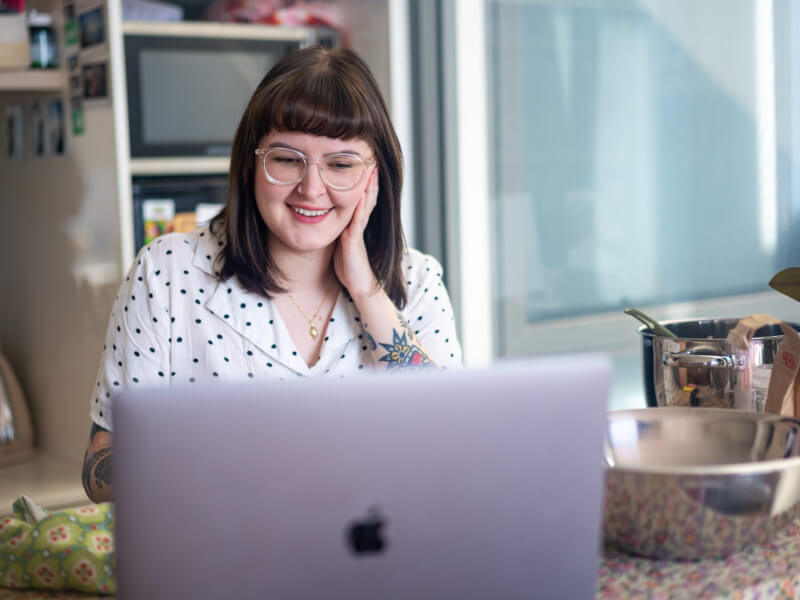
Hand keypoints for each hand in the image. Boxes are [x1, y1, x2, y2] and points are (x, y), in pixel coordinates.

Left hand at [333, 168, 378, 299]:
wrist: (358, 285)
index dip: (362, 181)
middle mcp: (358, 224)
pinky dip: (361, 204)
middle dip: (368, 178)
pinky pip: (358, 218)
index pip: (359, 197)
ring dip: (368, 186)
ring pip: (365, 203)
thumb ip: (337, 230)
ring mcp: (358, 230)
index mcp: (353, 223)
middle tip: (371, 159)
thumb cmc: (347, 267)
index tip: (362, 164)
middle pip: (366, 196)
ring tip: (371, 169)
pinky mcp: (354, 238)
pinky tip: (363, 192)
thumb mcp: (340, 243)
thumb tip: (325, 218)